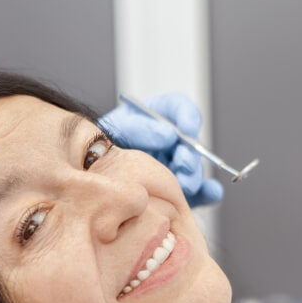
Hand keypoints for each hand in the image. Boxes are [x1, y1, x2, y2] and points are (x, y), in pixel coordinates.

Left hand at [100, 92, 223, 207]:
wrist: (91, 177)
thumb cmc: (99, 150)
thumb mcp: (114, 130)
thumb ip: (139, 128)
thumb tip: (168, 135)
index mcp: (156, 119)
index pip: (178, 109)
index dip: (187, 116)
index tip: (187, 128)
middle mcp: (170, 142)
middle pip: (191, 143)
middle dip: (189, 154)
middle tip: (182, 163)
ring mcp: (175, 167)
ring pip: (195, 168)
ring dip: (194, 174)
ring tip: (185, 183)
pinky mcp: (178, 191)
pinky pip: (200, 192)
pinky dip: (208, 193)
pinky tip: (211, 193)